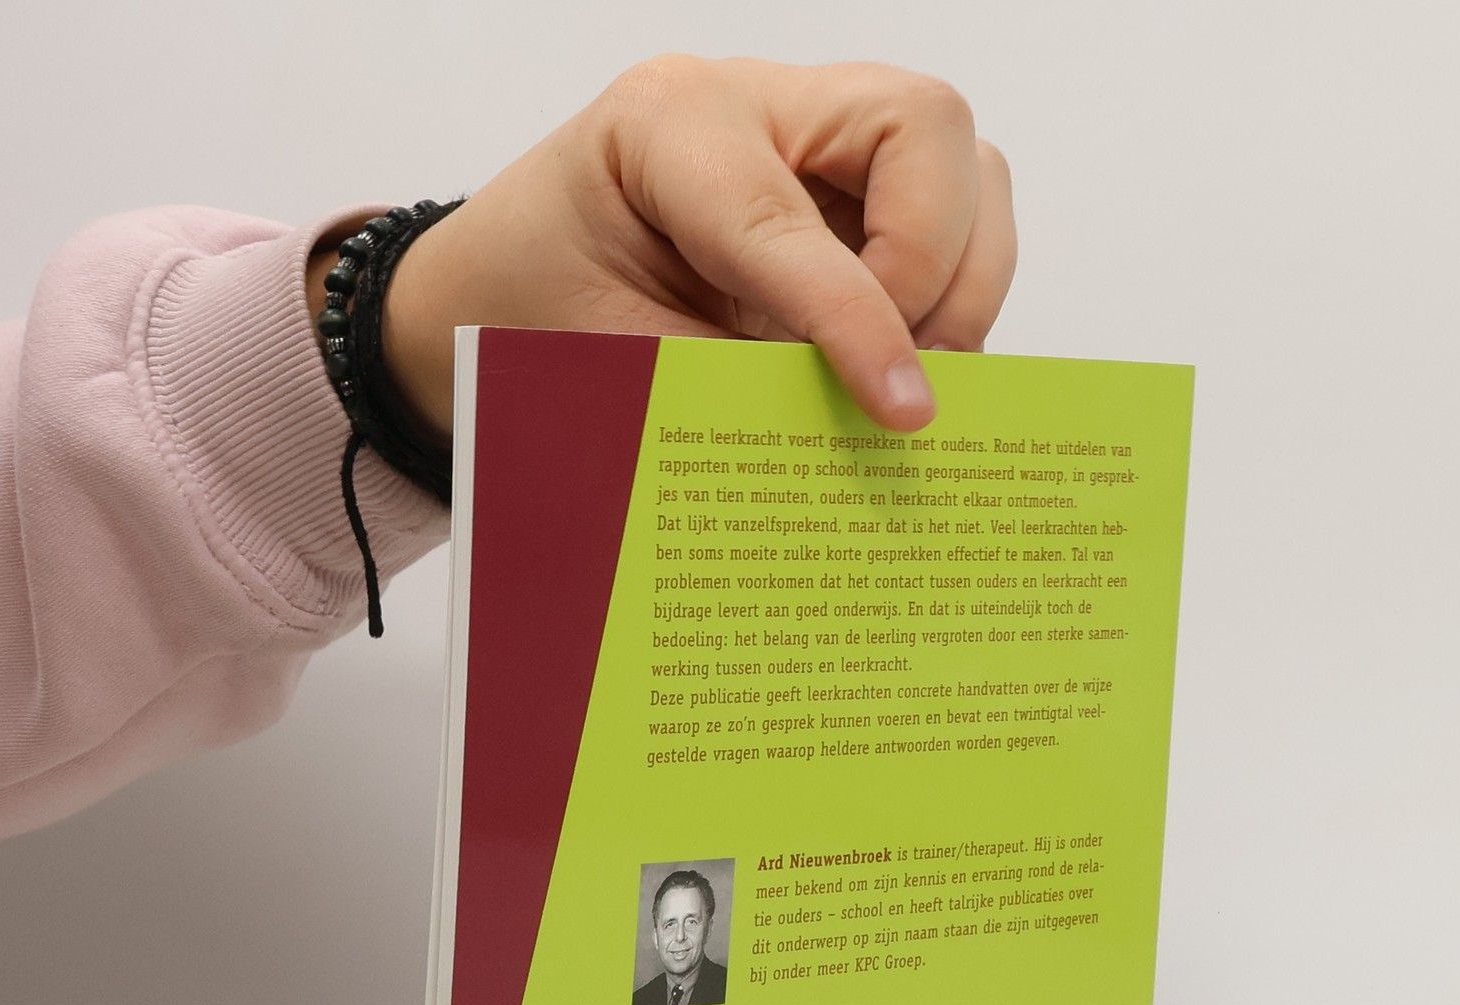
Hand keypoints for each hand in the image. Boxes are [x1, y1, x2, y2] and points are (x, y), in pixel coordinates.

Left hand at [323, 56, 1017, 441]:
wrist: (494, 297)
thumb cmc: (531, 320)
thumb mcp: (610, 372)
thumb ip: (732, 397)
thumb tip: (859, 446)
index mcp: (666, 128)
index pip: (793, 221)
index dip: (860, 323)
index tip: (904, 412)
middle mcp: (755, 103)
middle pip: (926, 132)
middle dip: (934, 272)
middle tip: (896, 383)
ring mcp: (814, 136)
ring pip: (965, 169)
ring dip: (961, 285)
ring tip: (906, 379)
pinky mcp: (849, 188)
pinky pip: (956, 220)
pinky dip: (951, 298)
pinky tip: (899, 364)